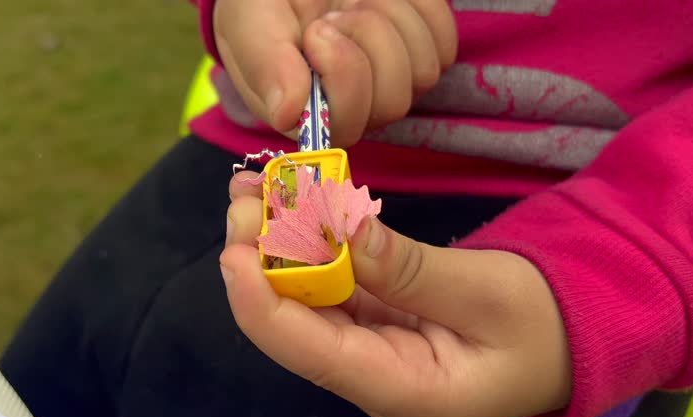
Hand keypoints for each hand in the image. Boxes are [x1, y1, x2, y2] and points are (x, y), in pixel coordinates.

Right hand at [213, 0, 457, 146]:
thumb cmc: (262, 6)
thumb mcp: (249, 26)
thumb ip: (264, 66)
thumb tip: (287, 113)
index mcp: (309, 118)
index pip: (348, 127)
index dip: (343, 76)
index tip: (314, 30)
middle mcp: (355, 110)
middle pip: (393, 103)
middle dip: (367, 41)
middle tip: (335, 12)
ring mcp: (392, 83)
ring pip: (424, 72)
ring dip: (390, 19)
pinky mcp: (422, 52)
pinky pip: (443, 41)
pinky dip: (416, 7)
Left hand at [221, 174, 571, 416]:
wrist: (579, 331)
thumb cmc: (548, 321)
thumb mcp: (486, 291)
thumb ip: (407, 267)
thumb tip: (336, 226)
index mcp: (402, 390)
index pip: (313, 354)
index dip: (262, 303)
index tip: (235, 249)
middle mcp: (374, 377)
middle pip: (297, 325)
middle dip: (261, 263)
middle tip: (244, 197)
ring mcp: (373, 349)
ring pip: (307, 300)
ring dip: (277, 247)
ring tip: (252, 189)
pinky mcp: (378, 320)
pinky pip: (331, 284)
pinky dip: (310, 245)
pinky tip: (289, 204)